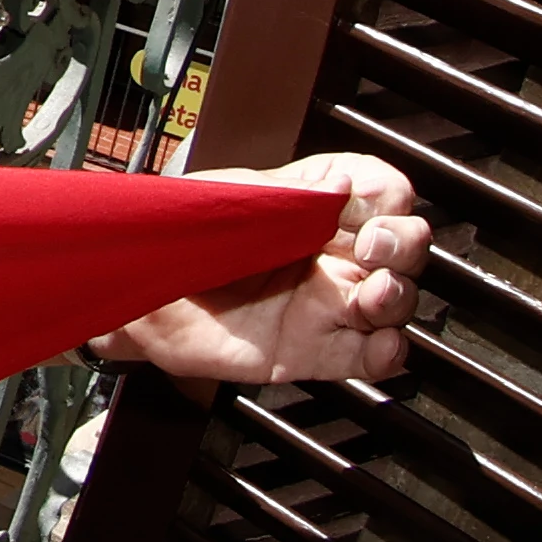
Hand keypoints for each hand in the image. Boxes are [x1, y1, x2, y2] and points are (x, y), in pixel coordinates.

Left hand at [97, 151, 429, 384]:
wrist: (135, 292)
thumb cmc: (177, 236)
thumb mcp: (230, 201)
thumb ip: (288, 195)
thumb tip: (344, 184)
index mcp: (316, 205)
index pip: (385, 192)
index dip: (390, 199)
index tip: (368, 209)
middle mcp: (332, 253)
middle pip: (405, 246)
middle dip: (404, 245)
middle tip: (373, 250)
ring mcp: (328, 303)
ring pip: (397, 302)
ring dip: (397, 298)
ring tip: (372, 296)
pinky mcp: (316, 350)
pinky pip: (370, 358)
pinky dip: (387, 355)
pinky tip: (378, 345)